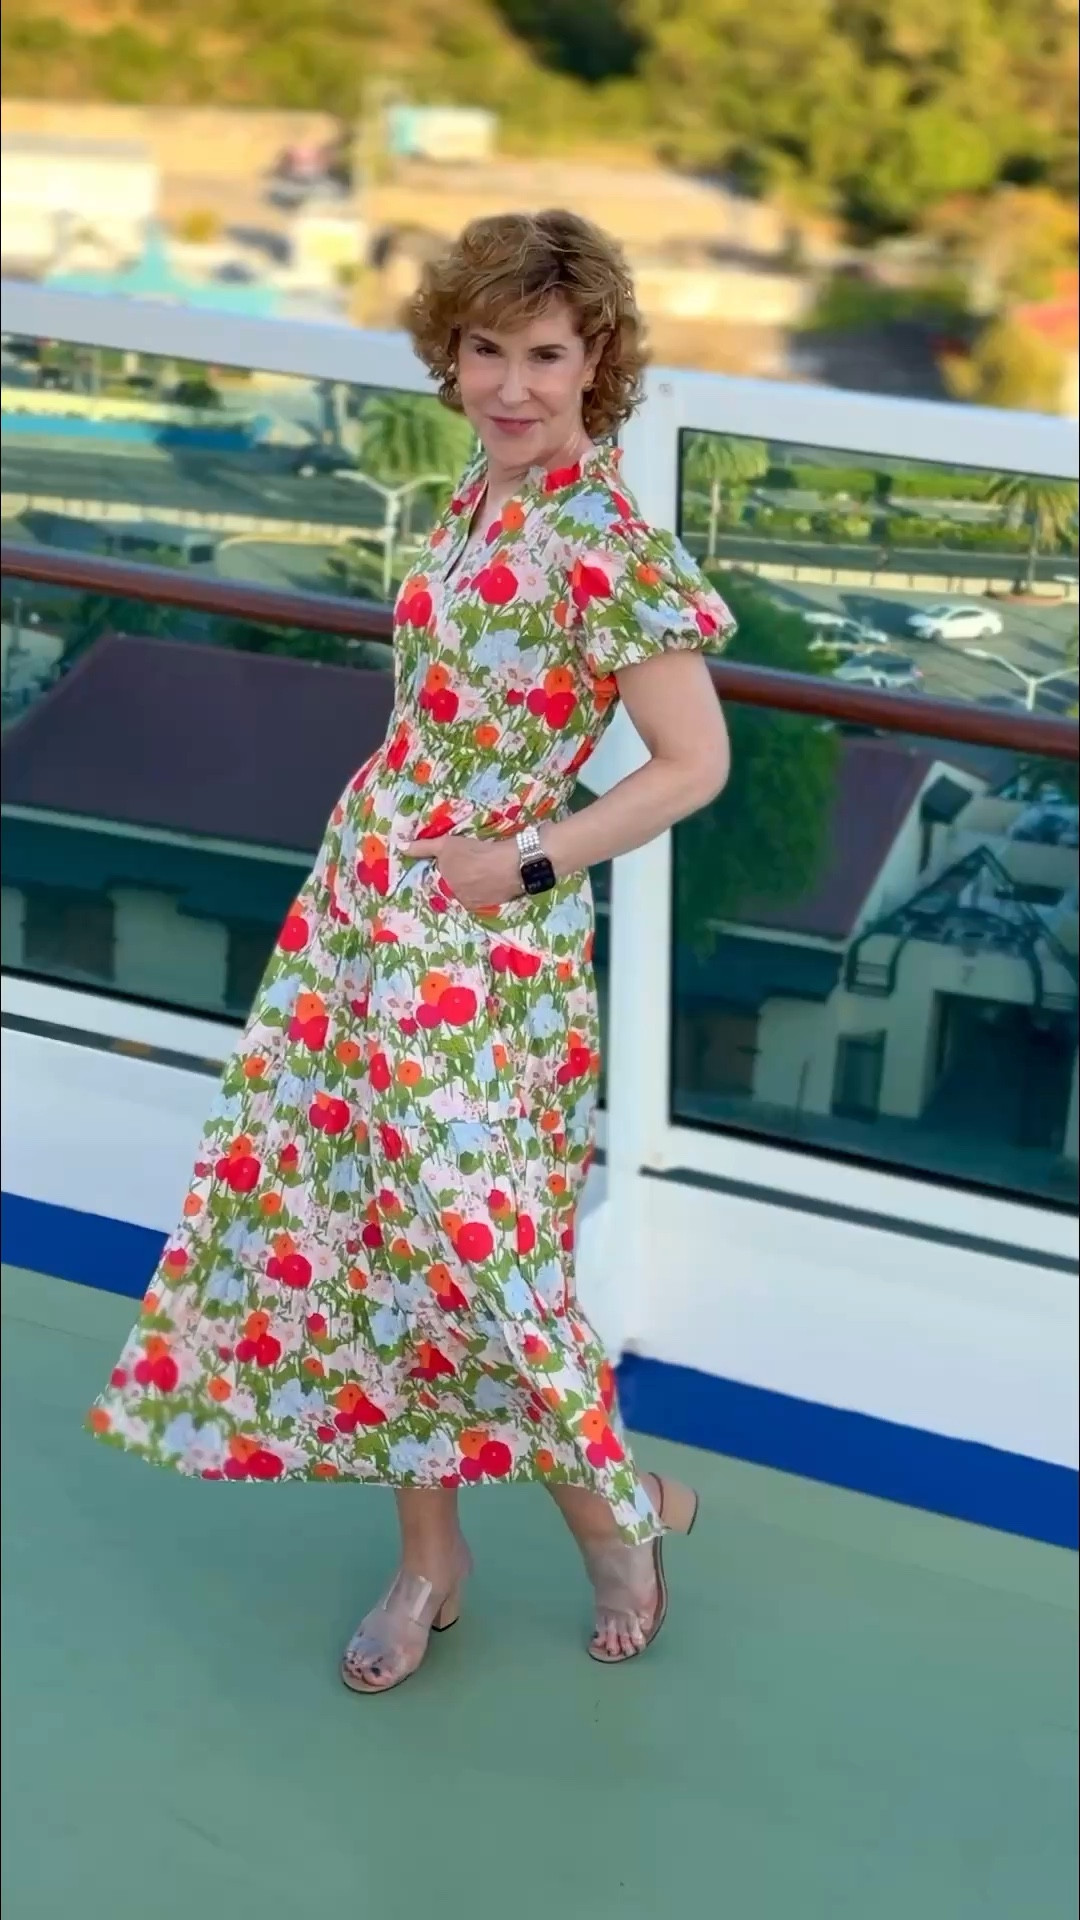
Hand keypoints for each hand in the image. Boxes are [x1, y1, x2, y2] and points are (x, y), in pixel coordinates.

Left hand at [401, 833, 522, 910]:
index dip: (447, 869)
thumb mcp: (446, 845)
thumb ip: (423, 848)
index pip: (438, 878)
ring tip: (483, 870)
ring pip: (468, 892)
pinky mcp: (488, 906)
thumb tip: (400, 847)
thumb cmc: (474, 853)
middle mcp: (454, 898)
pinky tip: (492, 878)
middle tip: (471, 864)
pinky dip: (485, 889)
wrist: (508, 866)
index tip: (456, 863)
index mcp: (442, 884)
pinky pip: (482, 896)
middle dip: (459, 877)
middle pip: (453, 886)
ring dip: (473, 884)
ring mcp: (471, 904)